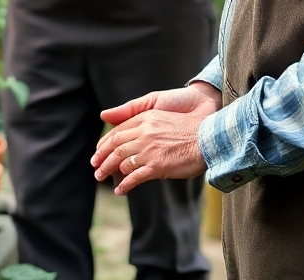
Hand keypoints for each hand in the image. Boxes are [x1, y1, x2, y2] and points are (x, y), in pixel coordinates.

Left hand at [91, 85, 219, 195]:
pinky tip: (120, 190)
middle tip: (95, 167)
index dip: (105, 143)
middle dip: (102, 157)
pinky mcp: (157, 165)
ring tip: (102, 177)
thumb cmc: (188, 126)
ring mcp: (150, 149)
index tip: (99, 151)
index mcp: (145, 119)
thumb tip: (108, 116)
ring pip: (121, 161)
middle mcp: (144, 132)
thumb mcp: (160, 112)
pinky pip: (134, 177)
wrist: (208, 137)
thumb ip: (136, 112)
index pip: (117, 131)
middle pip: (115, 146)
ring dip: (108, 171)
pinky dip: (125, 185)